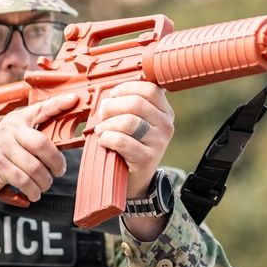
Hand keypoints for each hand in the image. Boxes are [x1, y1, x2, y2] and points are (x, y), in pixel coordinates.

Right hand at [0, 93, 78, 226]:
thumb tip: (63, 145)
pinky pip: (25, 181)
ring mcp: (0, 146)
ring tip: (42, 186)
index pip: (41, 109)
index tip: (74, 99)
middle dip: (56, 162)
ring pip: (35, 167)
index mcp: (16, 120)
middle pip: (43, 144)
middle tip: (59, 171)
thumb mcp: (14, 144)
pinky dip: (33, 191)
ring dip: (44, 182)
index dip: (58, 103)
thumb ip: (34, 140)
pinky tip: (33, 193)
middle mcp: (8, 129)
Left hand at [93, 81, 173, 199]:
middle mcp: (165, 125)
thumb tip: (111, 95)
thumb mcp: (137, 122)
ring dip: (108, 124)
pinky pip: (122, 141)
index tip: (113, 95)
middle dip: (112, 107)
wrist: (136, 178)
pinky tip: (103, 141)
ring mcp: (158, 142)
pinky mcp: (147, 158)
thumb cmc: (132, 145)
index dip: (127, 88)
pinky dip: (107, 138)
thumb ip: (129, 105)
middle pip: (136, 103)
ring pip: (128, 122)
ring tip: (101, 130)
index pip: (150, 89)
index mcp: (165, 112)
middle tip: (102, 115)